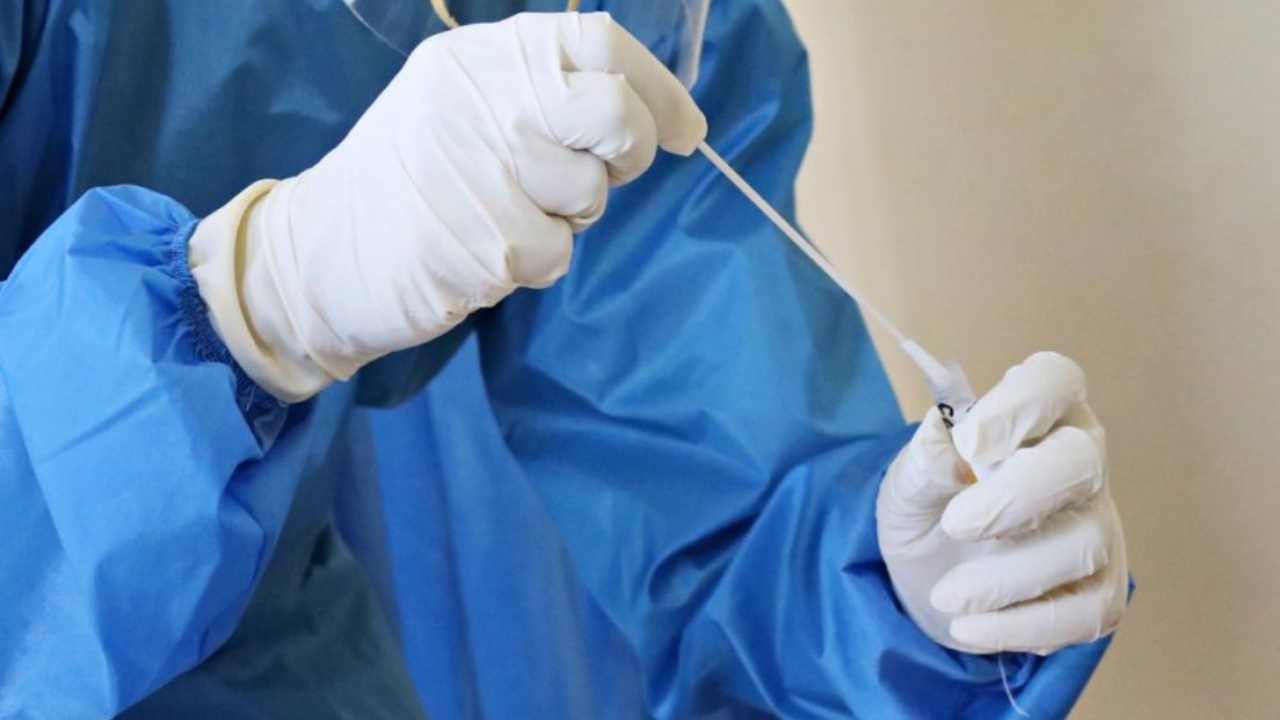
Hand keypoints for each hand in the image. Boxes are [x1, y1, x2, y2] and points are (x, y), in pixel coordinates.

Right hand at [191, 12, 705, 400]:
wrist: (316, 254)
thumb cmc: (407, 180)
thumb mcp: (461, 106)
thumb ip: (541, 96)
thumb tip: (650, 119)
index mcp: (480, 57)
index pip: (600, 42)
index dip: (658, 89)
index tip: (684, 133)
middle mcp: (483, 99)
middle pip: (611, 111)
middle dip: (628, 151)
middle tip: (603, 176)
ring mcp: (480, 169)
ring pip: (588, 195)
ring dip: (564, 218)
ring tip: (503, 215)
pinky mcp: (481, 240)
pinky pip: (555, 254)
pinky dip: (533, 263)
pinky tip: (482, 252)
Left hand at [876, 352, 1127, 654]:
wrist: (929, 576)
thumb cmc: (929, 505)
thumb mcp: (906, 481)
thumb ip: (924, 459)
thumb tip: (946, 438)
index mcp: (1036, 412)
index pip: (1054, 380)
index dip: (1022, 405)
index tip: (973, 443)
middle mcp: (1079, 460)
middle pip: (1080, 461)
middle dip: (1016, 496)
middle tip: (956, 526)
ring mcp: (1097, 524)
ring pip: (1083, 543)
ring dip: (1006, 577)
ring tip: (947, 597)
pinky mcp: (1101, 588)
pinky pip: (1088, 612)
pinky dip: (1025, 627)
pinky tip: (971, 629)